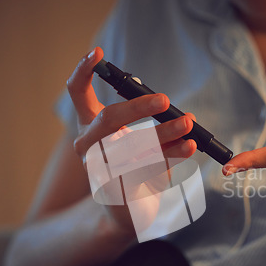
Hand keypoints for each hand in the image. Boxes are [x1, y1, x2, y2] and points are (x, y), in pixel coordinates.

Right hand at [67, 47, 197, 234]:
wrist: (128, 212)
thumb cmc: (134, 169)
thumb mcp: (144, 142)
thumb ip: (159, 127)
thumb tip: (187, 117)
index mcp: (91, 127)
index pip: (77, 93)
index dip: (83, 71)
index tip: (98, 53)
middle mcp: (89, 146)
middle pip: (107, 119)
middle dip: (137, 107)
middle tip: (165, 99)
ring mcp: (99, 169)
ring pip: (132, 146)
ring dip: (164, 133)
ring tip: (188, 123)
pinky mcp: (116, 188)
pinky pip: (147, 167)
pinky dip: (171, 155)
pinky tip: (189, 146)